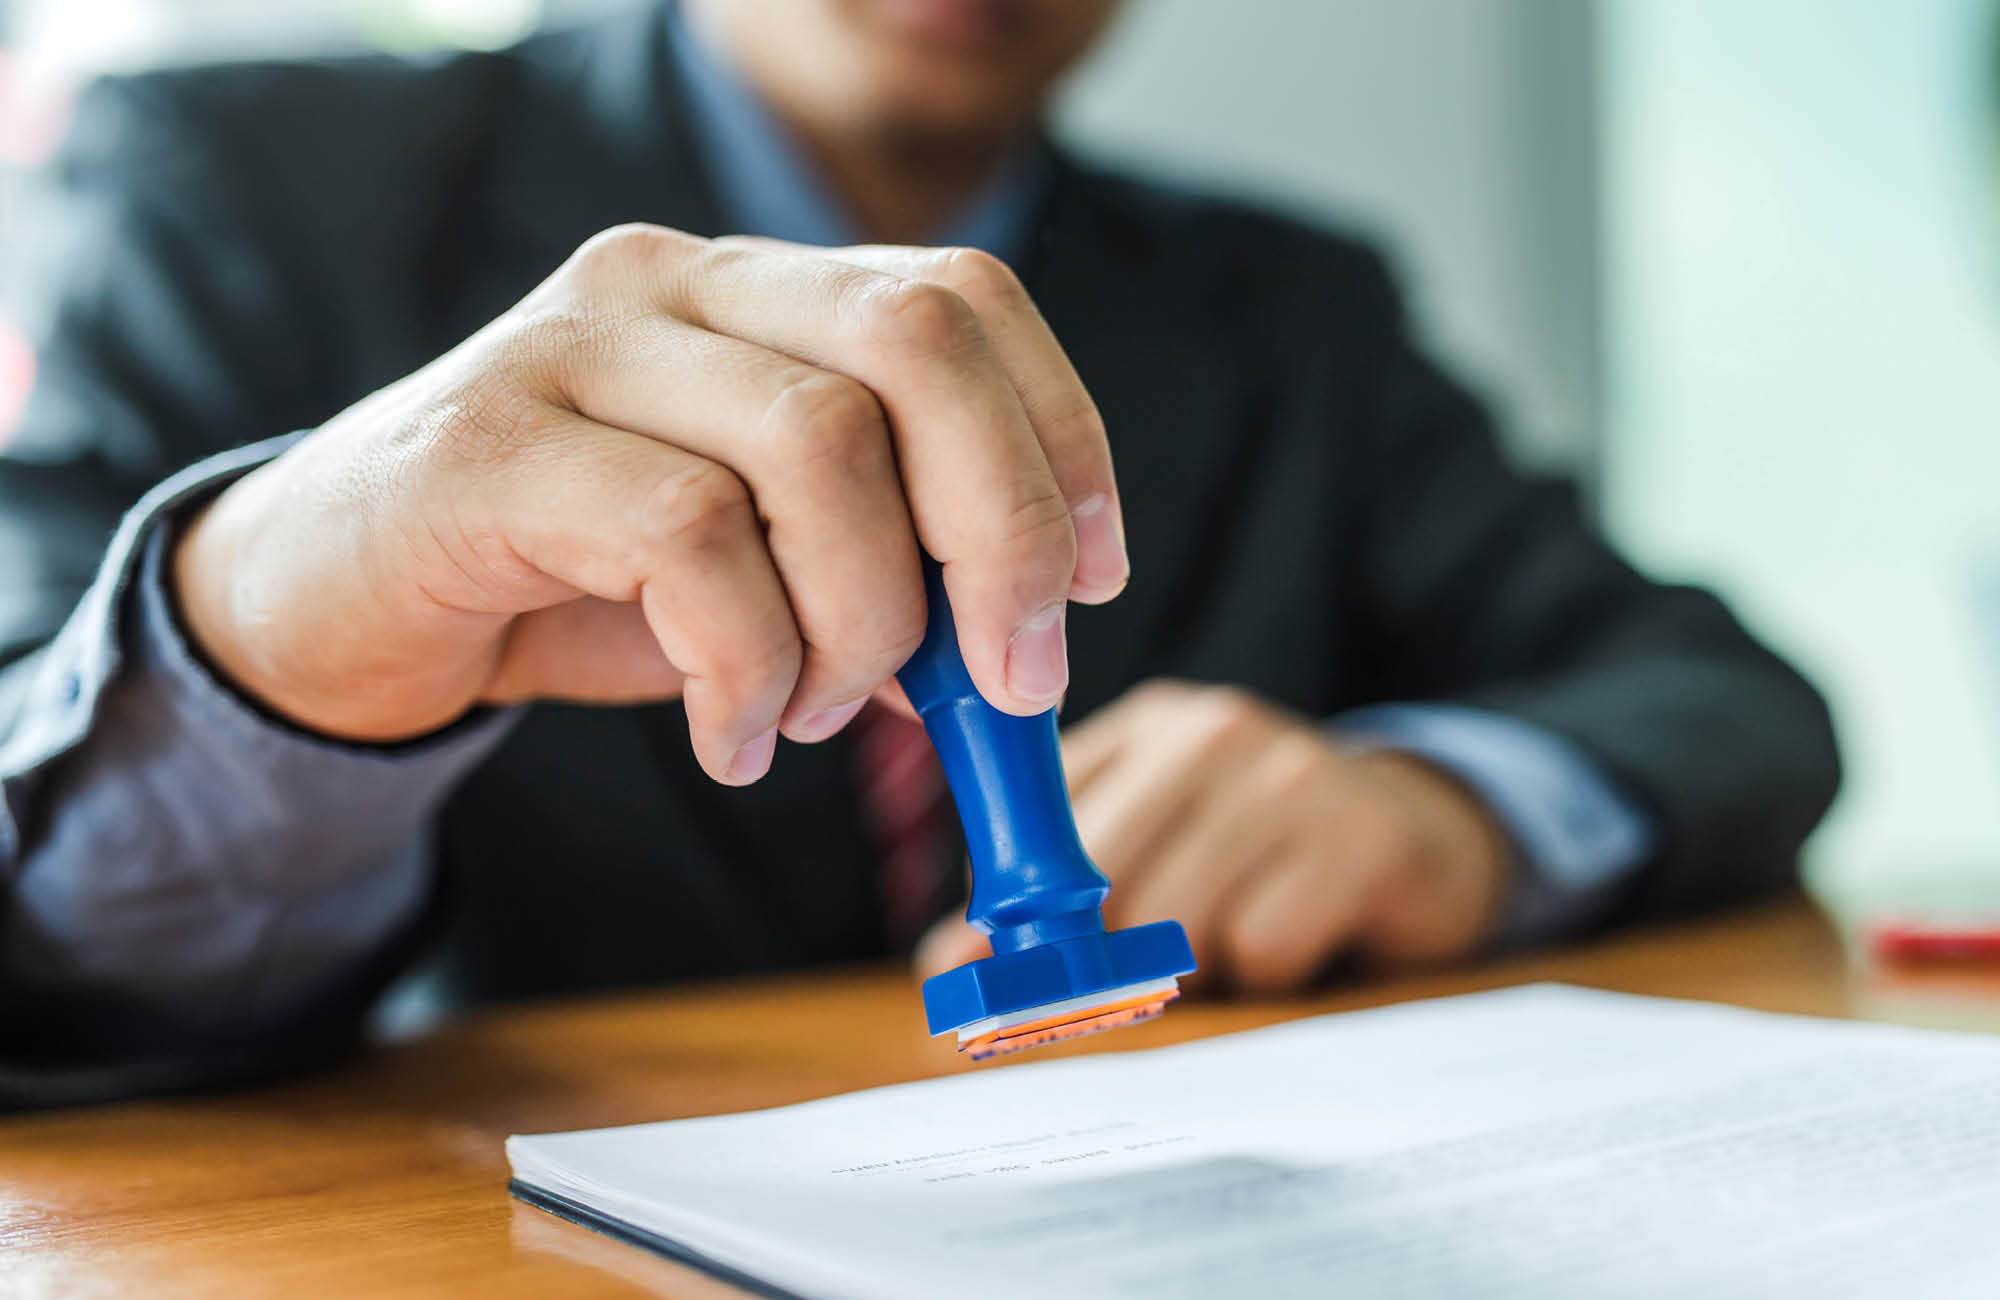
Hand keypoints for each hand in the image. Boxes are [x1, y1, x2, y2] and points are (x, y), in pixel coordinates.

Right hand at [173, 229, 1128, 782]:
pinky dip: (750, 671)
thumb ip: (887, 581)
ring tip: (819, 712)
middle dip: (1003, 530)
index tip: (1093, 580)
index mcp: (757, 290)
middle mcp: (676, 283)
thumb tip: (1019, 657)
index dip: (1060, 438)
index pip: (960, 300)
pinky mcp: (493, 446)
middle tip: (1009, 680)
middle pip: (914, 346)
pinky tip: (736, 732)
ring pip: (818, 449)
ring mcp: (575, 347)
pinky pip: (691, 544)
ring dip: (864, 624)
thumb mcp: (765, 575)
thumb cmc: (579, 582)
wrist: (345, 605)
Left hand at [916, 680, 1510, 992]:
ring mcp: (1289, 774)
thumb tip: (946, 968)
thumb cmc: (1263, 856)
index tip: (973, 978)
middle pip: (1099, 877)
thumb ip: (1059, 888)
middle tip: (1111, 993)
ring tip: (1232, 947)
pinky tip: (1298, 938)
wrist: (1426, 838)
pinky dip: (1268, 972)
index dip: (1001, 912)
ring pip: (1178, 919)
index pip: (1039, 818)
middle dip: (1090, 960)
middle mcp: (1211, 731)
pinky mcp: (1360, 833)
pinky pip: (1264, 945)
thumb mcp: (1162, 841)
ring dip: (1193, 968)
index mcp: (1148, 727)